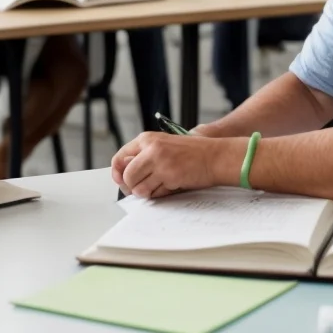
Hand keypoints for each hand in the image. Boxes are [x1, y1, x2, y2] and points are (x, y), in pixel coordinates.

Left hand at [111, 132, 242, 197]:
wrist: (215, 155)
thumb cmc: (192, 152)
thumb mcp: (163, 146)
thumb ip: (143, 156)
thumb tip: (123, 173)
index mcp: (147, 139)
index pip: (119, 157)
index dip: (118, 173)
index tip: (122, 181)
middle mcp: (151, 148)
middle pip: (126, 176)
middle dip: (133, 187)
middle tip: (143, 188)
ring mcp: (160, 161)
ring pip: (138, 188)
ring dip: (147, 192)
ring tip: (161, 185)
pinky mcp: (169, 175)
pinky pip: (155, 193)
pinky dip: (161, 194)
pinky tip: (172, 184)